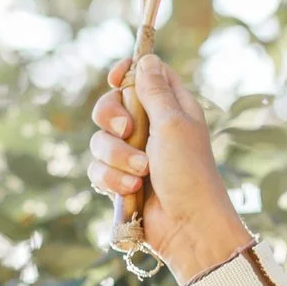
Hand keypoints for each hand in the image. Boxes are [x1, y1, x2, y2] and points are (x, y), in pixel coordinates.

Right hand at [88, 55, 251, 282]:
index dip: (127, 73)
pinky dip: (111, 179)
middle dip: (110, 118)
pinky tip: (130, 190)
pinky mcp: (120, 180)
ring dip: (116, 157)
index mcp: (172, 109)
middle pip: (112, 105)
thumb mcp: (174, 125)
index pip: (145, 76)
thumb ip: (155, 92)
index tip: (115, 79)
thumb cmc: (189, 173)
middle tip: (126, 131)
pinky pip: (97, 169)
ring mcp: (134, 155)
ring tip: (141, 174)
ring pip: (100, 140)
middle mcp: (152, 129)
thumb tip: (146, 59)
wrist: (188, 227)